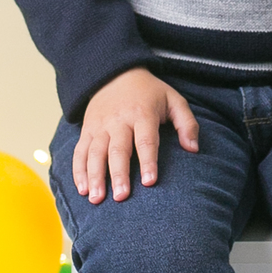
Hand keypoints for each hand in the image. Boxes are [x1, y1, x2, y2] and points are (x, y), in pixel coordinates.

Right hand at [73, 68, 199, 203]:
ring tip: (96, 199)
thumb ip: (186, 124)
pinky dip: (78, 170)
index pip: (145, 141)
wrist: (115, 74)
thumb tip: (193, 149)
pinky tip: (82, 189)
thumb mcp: (174, 100)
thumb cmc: (149, 92)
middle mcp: (118, 121)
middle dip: (118, 174)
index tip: (150, 182)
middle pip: (118, 150)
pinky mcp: (86, 129)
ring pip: (95, 152)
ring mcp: (100, 126)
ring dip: (94, 176)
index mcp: (142, 114)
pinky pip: (80, 151)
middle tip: (121, 197)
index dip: (148, 161)